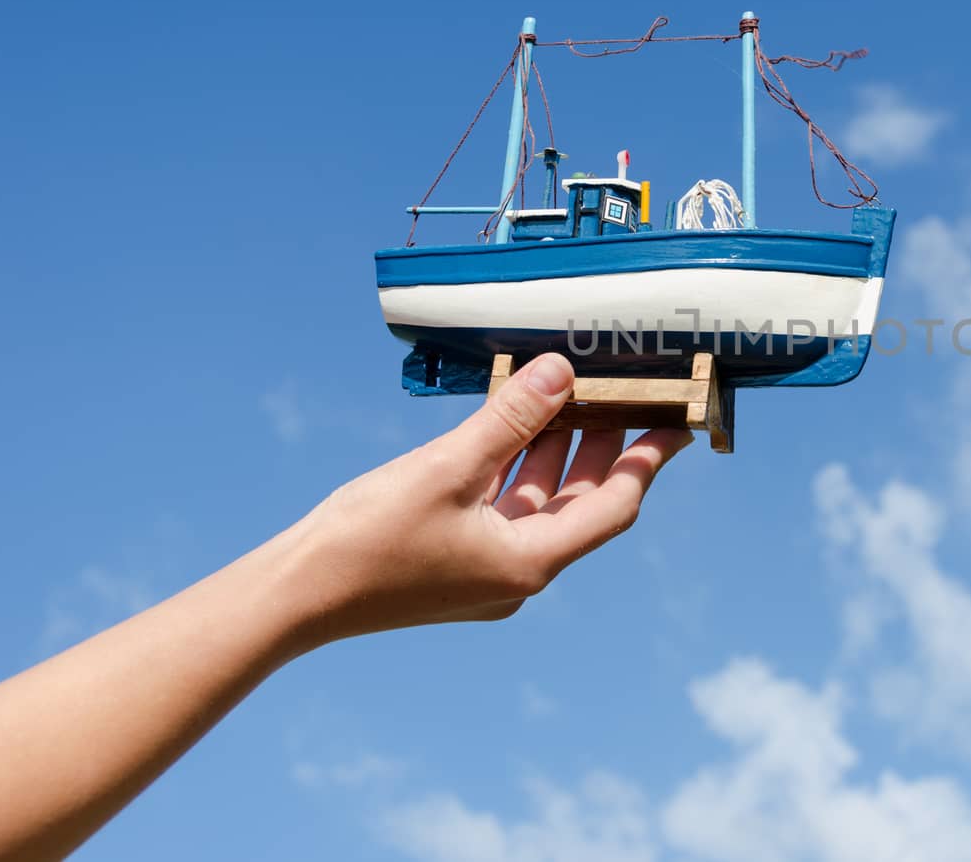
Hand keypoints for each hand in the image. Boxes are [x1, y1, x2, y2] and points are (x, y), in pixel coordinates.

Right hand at [282, 354, 692, 643]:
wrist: (293, 596)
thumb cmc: (367, 541)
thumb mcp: (447, 468)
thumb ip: (509, 419)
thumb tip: (560, 372)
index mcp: (529, 564)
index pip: (612, 506)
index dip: (646, 460)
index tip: (677, 423)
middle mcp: (516, 573)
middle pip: (579, 503)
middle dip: (601, 446)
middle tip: (627, 393)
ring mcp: (484, 570)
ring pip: (538, 501)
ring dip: (555, 451)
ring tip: (574, 395)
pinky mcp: (453, 560)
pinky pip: (501, 505)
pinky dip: (513, 465)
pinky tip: (509, 424)